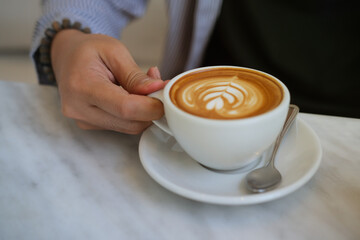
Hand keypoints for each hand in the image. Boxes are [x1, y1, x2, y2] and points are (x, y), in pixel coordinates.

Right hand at [50, 29, 166, 133]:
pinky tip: (132, 96)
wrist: (66, 57)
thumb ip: (135, 75)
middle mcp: (79, 109)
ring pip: (128, 127)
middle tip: (159, 89)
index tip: (165, 96)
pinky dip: (134, 114)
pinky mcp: (90, 124)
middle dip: (151, 109)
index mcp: (82, 86)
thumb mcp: (114, 51)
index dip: (151, 107)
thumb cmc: (88, 50)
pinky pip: (121, 125)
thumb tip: (158, 90)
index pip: (125, 109)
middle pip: (129, 122)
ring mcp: (83, 120)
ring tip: (144, 88)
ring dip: (144, 112)